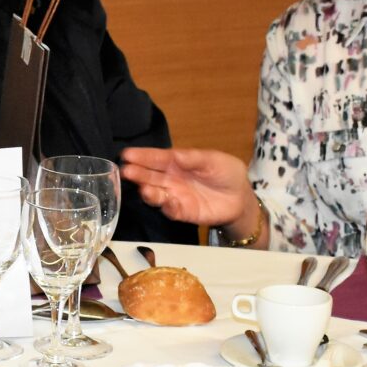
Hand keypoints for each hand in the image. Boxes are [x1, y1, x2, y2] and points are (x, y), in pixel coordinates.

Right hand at [119, 147, 254, 232]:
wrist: (240, 198)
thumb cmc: (227, 173)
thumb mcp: (214, 160)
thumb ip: (194, 158)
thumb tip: (175, 155)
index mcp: (177, 162)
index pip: (157, 158)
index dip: (143, 156)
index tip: (127, 154)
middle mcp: (171, 178)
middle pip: (150, 175)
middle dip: (137, 173)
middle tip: (125, 171)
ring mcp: (175, 195)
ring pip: (156, 193)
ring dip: (148, 191)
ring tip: (142, 188)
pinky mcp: (182, 212)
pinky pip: (170, 210)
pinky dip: (167, 206)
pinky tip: (166, 201)